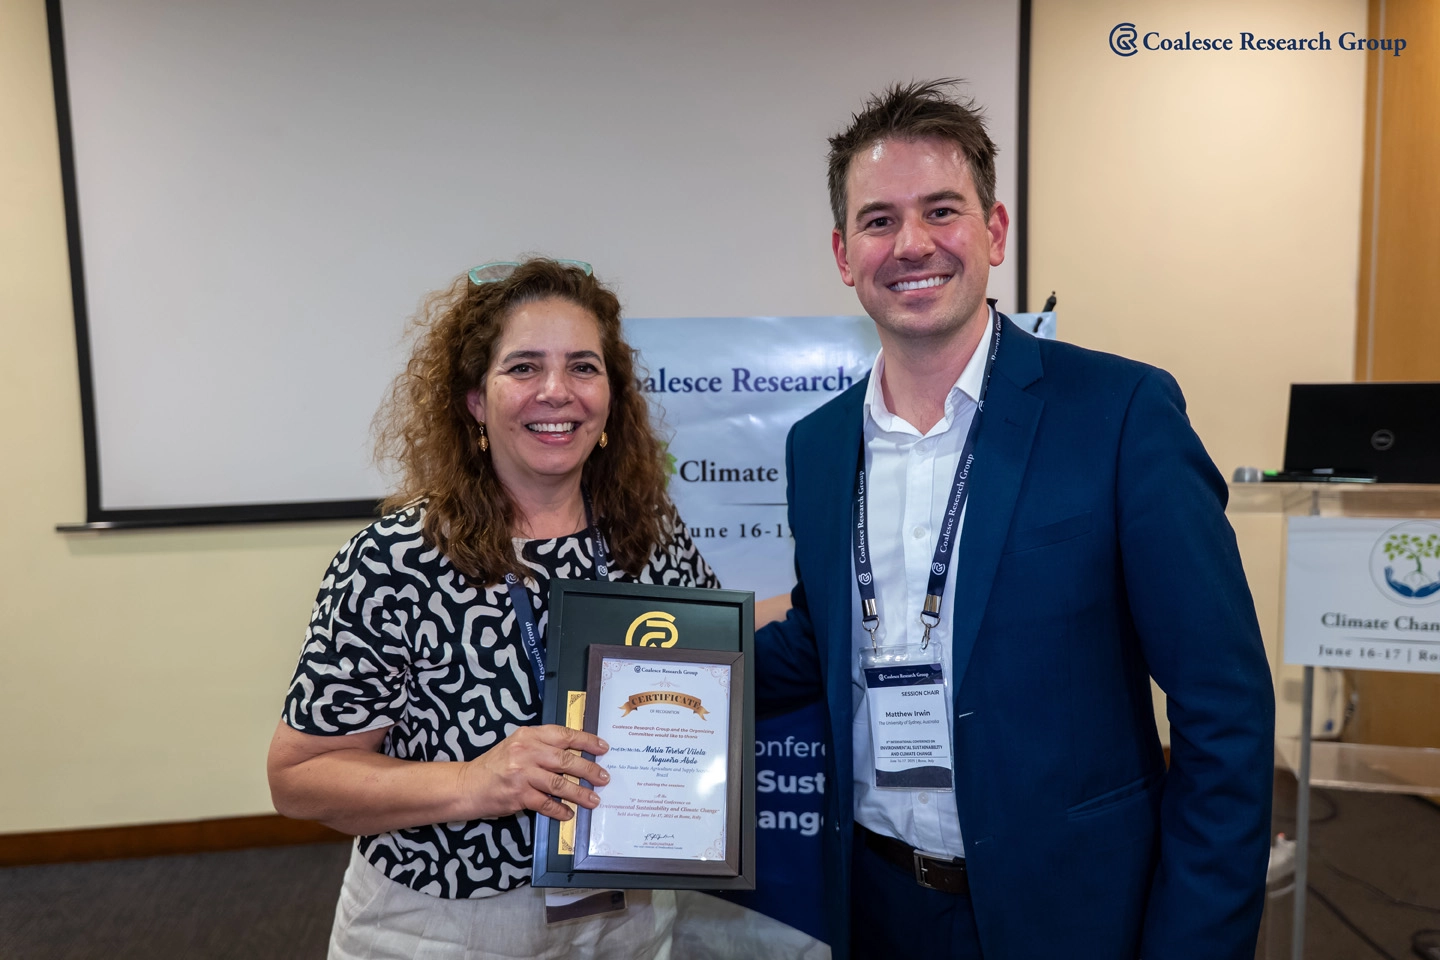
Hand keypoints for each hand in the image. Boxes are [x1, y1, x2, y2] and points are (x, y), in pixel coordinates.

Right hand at [457, 724, 609, 821]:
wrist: (466, 785)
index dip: (586, 741)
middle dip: (588, 770)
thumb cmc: (495, 766)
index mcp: (528, 735)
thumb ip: (542, 746)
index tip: (603, 748)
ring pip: (558, 783)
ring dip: (579, 793)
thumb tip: (574, 755)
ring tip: (593, 800)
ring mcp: (521, 774)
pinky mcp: (517, 795)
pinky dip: (559, 809)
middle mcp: (525, 751)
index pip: (563, 735)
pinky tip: (568, 814)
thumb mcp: (516, 746)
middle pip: (565, 760)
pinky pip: (545, 803)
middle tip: (604, 778)